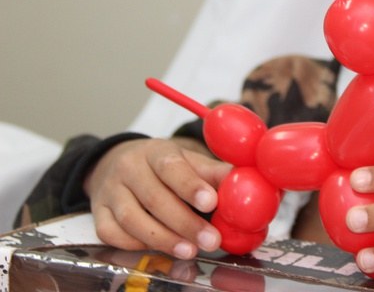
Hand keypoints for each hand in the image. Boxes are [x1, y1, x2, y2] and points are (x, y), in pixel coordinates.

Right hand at [84, 137, 231, 258]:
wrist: (117, 162)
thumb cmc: (162, 166)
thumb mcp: (188, 161)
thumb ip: (214, 173)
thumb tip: (246, 183)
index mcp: (155, 151)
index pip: (172, 167)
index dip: (191, 186)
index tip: (211, 203)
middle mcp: (129, 169)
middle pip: (154, 198)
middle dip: (185, 223)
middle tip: (211, 240)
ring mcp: (110, 192)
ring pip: (132, 219)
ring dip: (163, 239)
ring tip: (190, 251)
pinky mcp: (97, 213)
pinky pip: (112, 234)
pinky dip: (136, 245)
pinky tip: (158, 249)